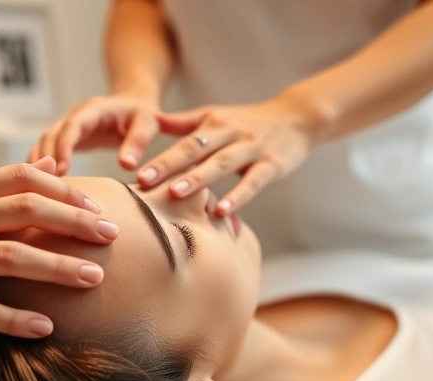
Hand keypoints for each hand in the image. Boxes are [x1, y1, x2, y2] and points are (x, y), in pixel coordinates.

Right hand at [0, 157, 118, 337]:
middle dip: (75, 223)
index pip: (21, 178)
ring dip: (58, 268)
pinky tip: (45, 327)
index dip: (65, 191)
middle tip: (112, 237)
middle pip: (25, 211)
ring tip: (94, 278)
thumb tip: (50, 169)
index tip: (96, 209)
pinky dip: (15, 319)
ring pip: (11, 257)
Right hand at [28, 91, 161, 174]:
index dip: (64, 146)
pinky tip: (38, 187)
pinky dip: (41, 166)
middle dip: (46, 159)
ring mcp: (67, 126)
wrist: (133, 104)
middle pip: (51, 135)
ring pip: (44, 143)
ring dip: (39, 164)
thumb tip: (126, 166)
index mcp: (94, 110)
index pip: (73, 126)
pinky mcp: (65, 138)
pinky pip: (47, 150)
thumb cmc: (143, 115)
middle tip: (45, 186)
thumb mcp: (148, 124)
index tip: (62, 170)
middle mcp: (75, 115)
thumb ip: (138, 143)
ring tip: (38, 190)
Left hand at [135, 95, 317, 214]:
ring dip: (199, 179)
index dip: (160, 157)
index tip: (135, 172)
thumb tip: (148, 122)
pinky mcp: (272, 165)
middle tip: (144, 182)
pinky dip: (238, 196)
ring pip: (222, 165)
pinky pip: (253, 181)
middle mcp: (231, 135)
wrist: (298, 118)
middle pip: (197, 151)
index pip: (182, 143)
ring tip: (176, 193)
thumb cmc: (250, 122)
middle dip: (170, 166)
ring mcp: (252, 150)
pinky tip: (222, 211)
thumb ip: (182, 123)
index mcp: (214, 124)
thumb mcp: (216, 116)